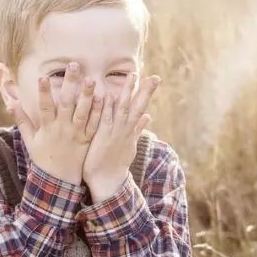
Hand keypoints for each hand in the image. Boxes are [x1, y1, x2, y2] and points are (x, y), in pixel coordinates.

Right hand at [8, 62, 101, 185]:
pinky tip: (104, 97)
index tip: (42, 76)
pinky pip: (95, 124)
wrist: (59, 181)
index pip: (44, 106)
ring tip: (91, 79)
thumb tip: (10, 103)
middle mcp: (62, 129)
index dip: (42, 92)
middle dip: (69, 84)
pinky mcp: (88, 139)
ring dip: (87, 95)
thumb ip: (21, 120)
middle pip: (66, 103)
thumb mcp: (29, 140)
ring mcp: (76, 134)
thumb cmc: (43, 158)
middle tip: (74, 65)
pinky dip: (99, 111)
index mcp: (47, 128)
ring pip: (83, 112)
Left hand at [82, 72, 160, 200]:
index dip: (146, 93)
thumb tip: (148, 116)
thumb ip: (138, 129)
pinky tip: (109, 94)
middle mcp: (126, 130)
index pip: (140, 108)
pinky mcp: (102, 136)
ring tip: (132, 76)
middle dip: (145, 90)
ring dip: (128, 92)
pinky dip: (107, 107)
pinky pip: (105, 118)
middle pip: (137, 106)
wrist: (107, 181)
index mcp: (131, 130)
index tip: (152, 78)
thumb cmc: (115, 162)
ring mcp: (115, 132)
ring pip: (123, 108)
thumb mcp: (130, 144)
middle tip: (154, 76)